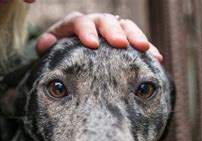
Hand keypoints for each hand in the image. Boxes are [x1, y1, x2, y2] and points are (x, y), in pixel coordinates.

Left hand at [35, 12, 162, 61]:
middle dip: (114, 32)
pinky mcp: (125, 39)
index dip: (85, 31)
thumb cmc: (59, 53)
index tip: (91, 44)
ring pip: (125, 26)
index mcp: (74, 24)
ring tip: (144, 48)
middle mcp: (94, 23)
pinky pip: (138, 41)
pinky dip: (147, 48)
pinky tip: (157, 58)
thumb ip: (47, 45)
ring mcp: (111, 29)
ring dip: (135, 36)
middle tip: (120, 44)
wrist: (71, 57)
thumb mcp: (50, 49)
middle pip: (105, 21)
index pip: (79, 22)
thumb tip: (44, 44)